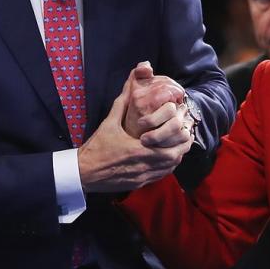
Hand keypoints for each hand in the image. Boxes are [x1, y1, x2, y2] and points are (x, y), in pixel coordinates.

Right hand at [77, 70, 192, 192]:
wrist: (84, 172)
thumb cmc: (96, 147)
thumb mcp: (109, 123)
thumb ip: (122, 103)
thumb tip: (130, 84)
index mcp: (138, 148)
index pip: (168, 146)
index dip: (179, 137)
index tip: (182, 127)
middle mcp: (143, 164)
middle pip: (173, 158)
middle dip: (182, 148)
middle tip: (185, 137)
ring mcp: (142, 176)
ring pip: (168, 169)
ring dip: (176, 157)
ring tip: (178, 147)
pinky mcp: (139, 184)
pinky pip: (160, 176)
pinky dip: (167, 168)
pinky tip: (166, 159)